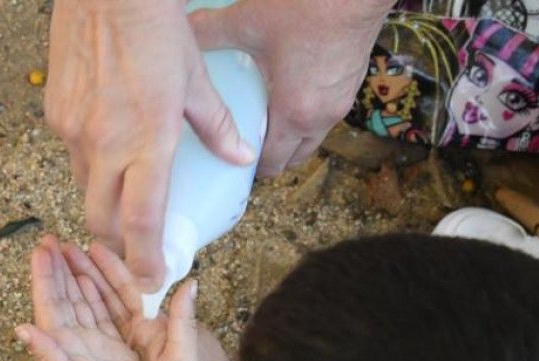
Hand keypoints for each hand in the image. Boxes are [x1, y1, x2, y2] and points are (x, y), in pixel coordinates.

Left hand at [16, 236, 161, 360]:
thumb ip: (48, 357)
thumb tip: (20, 328)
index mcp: (61, 348)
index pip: (49, 304)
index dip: (44, 276)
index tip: (40, 247)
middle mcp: (75, 345)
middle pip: (64, 297)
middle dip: (57, 268)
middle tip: (51, 237)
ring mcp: (95, 348)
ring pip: (84, 302)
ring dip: (77, 276)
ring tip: (72, 248)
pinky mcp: (115, 352)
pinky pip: (106, 314)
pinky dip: (102, 293)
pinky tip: (100, 278)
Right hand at [45, 0, 254, 290]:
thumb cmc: (155, 30)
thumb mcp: (195, 80)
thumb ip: (217, 127)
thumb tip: (242, 156)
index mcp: (147, 141)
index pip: (141, 220)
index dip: (144, 258)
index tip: (149, 280)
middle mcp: (105, 145)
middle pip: (102, 219)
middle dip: (115, 243)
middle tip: (131, 251)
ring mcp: (75, 132)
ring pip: (85, 188)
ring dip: (102, 201)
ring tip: (120, 197)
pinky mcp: (56, 116)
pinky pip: (71, 154)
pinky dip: (89, 162)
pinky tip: (104, 144)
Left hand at [189, 0, 391, 175]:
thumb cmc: (311, 6)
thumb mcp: (248, 21)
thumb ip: (210, 30)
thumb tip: (184, 30)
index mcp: (295, 114)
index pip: (272, 163)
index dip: (248, 167)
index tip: (229, 160)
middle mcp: (322, 116)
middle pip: (295, 157)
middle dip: (270, 157)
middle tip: (243, 144)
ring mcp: (343, 100)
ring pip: (313, 136)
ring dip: (290, 136)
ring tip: (263, 119)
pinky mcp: (353, 81)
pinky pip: (327, 114)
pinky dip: (307, 115)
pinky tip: (289, 91)